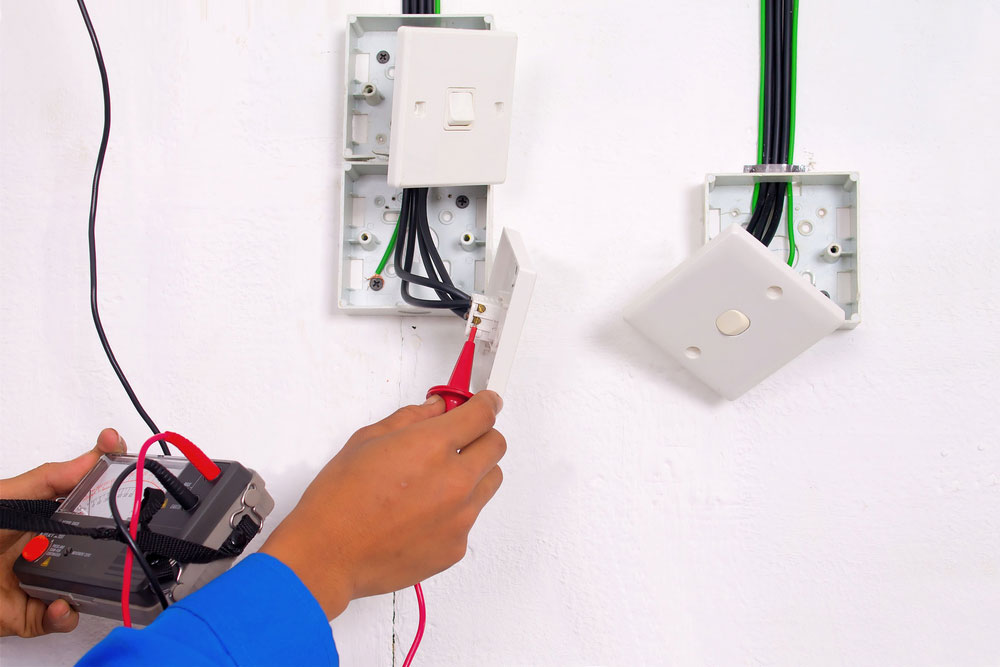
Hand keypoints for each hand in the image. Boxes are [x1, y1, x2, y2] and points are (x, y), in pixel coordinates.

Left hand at [0, 428, 125, 636]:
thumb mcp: (4, 499)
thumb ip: (49, 479)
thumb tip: (96, 452)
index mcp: (37, 516)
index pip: (83, 497)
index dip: (109, 485)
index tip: (127, 466)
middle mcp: (43, 547)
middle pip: (95, 542)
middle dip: (115, 543)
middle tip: (127, 536)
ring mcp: (39, 581)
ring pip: (87, 583)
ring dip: (94, 584)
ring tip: (85, 580)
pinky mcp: (31, 616)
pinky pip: (62, 617)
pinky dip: (66, 614)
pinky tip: (59, 605)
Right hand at [262, 391, 505, 618]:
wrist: (329, 555)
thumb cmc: (339, 499)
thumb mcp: (367, 440)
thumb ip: (411, 418)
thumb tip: (437, 408)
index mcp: (433, 446)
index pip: (483, 416)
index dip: (486, 404)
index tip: (486, 403)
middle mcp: (455, 481)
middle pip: (496, 446)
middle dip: (481, 436)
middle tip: (460, 439)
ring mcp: (460, 517)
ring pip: (489, 483)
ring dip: (474, 473)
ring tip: (436, 481)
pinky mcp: (457, 546)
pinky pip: (470, 517)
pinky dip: (455, 510)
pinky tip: (421, 514)